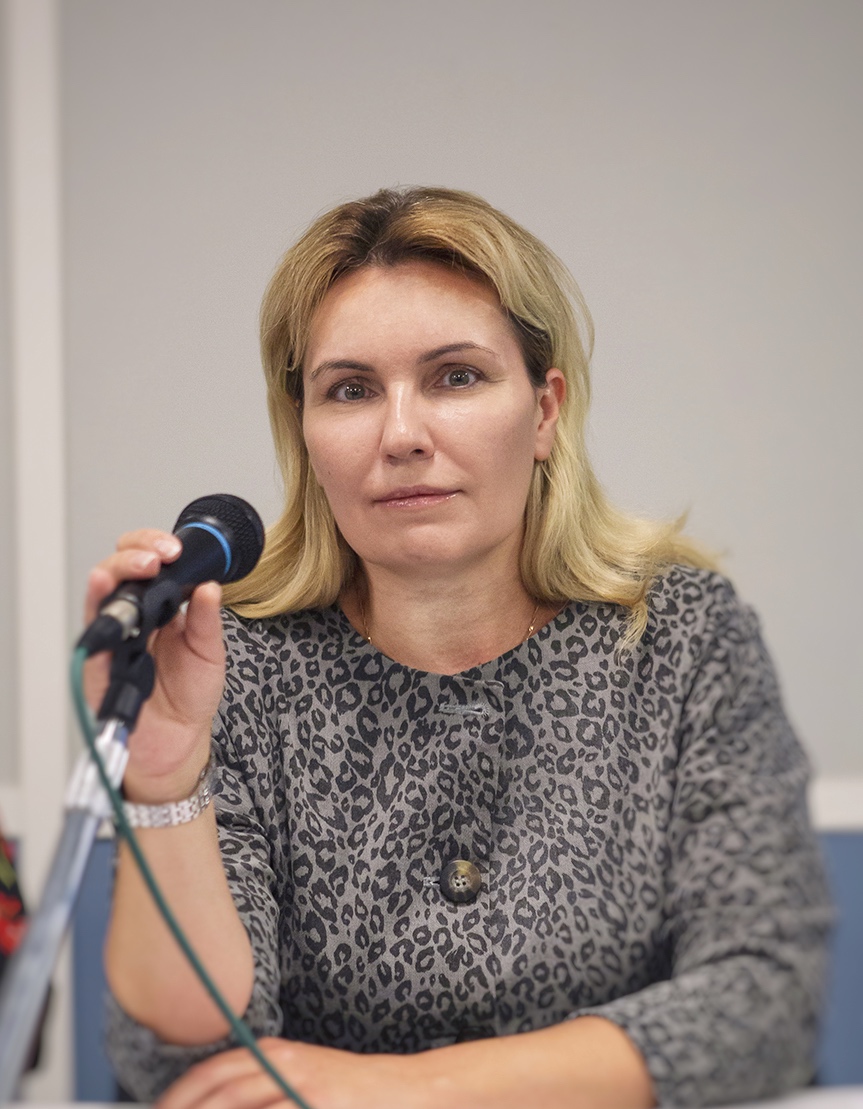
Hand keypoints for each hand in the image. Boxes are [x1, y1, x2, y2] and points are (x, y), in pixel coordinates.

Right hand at [83, 529, 225, 799]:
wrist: (176, 742)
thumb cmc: (190, 695)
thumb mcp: (210, 653)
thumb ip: (207, 620)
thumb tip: (210, 585)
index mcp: (164, 607)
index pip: (154, 563)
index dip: (160, 547)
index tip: (178, 548)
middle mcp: (136, 615)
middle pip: (124, 567)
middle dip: (139, 551)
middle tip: (161, 555)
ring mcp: (116, 634)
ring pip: (104, 588)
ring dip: (118, 569)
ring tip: (140, 565)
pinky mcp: (100, 657)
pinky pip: (94, 627)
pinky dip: (98, 603)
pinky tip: (105, 587)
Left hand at [155, 1038, 432, 1108]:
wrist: (402, 1088)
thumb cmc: (347, 1088)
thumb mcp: (299, 1074)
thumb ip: (261, 1085)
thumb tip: (215, 1100)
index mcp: (276, 1054)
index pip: (216, 1070)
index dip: (182, 1093)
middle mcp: (286, 1065)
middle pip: (224, 1091)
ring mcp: (305, 1087)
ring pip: (244, 1103)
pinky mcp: (320, 1105)